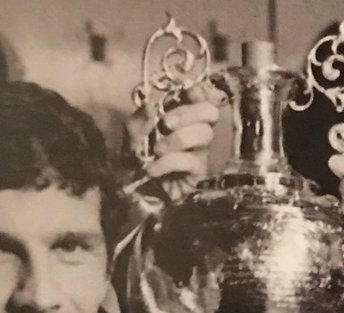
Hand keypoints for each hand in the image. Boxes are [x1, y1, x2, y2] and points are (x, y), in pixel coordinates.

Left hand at [131, 83, 223, 204]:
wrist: (135, 190)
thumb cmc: (136, 158)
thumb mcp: (132, 134)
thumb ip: (140, 118)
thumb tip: (151, 104)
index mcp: (181, 115)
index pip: (203, 96)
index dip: (200, 91)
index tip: (187, 93)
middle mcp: (195, 130)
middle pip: (211, 112)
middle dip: (188, 113)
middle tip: (166, 124)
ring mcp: (199, 151)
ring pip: (204, 134)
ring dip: (178, 139)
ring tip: (157, 150)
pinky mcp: (198, 172)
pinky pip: (191, 160)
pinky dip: (169, 162)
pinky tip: (153, 169)